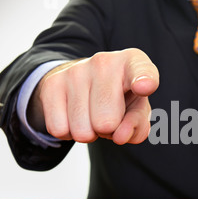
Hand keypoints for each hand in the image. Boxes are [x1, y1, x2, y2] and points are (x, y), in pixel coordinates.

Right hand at [28, 48, 158, 144]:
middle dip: (108, 130)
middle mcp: (104, 62)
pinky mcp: (52, 83)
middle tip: (109, 116)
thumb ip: (137, 126)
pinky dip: (68, 132)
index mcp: (133, 64)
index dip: (145, 81)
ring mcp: (75, 71)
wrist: (85, 81)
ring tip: (93, 114)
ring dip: (89, 132)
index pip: (142, 71)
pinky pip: (59, 129)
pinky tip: (75, 115)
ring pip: (82, 131)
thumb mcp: (137, 111)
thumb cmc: (121, 98)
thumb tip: (120, 136)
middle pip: (106, 122)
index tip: (145, 87)